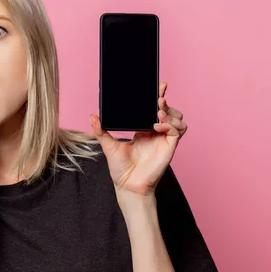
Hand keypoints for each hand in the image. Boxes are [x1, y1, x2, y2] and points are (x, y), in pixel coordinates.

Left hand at [90, 82, 186, 196]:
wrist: (127, 186)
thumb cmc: (120, 169)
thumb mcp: (108, 146)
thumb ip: (101, 131)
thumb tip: (93, 116)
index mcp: (144, 129)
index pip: (154, 108)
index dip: (158, 96)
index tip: (159, 85)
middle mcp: (156, 133)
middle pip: (169, 110)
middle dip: (165, 102)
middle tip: (158, 98)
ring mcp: (163, 139)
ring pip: (177, 118)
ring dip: (170, 112)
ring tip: (158, 111)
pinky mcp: (169, 147)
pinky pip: (177, 130)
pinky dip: (170, 124)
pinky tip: (157, 125)